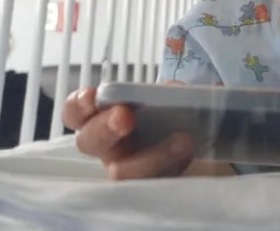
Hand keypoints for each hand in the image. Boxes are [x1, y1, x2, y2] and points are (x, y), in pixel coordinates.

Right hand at [62, 81, 194, 179]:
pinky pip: (154, 185)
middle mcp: (110, 147)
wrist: (202, 145)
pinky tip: (190, 154)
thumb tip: (171, 92)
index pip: (77, 114)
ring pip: (122, 172)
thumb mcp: (175, 99)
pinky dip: (173, 167)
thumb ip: (167, 93)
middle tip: (124, 116)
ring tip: (183, 141)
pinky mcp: (152, 189)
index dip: (79, 105)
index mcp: (107, 119)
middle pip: (90, 142)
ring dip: (152, 155)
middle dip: (104, 128)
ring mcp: (129, 171)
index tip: (93, 96)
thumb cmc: (179, 118)